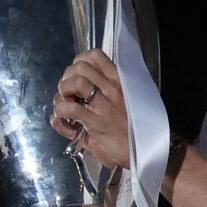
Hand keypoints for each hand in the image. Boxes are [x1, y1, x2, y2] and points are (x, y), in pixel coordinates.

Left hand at [50, 48, 129, 168]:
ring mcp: (105, 105)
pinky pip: (72, 109)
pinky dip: (60, 110)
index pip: (95, 56)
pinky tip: (62, 116)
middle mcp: (113, 89)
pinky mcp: (97, 123)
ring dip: (64, 91)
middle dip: (67, 77)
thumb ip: (106, 91)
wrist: (146, 150)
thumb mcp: (125, 101)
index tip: (75, 75)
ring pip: (76, 82)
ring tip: (66, 102)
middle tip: (68, 92)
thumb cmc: (134, 127)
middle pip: (80, 67)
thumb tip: (83, 86)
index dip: (78, 62)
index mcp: (120, 81)